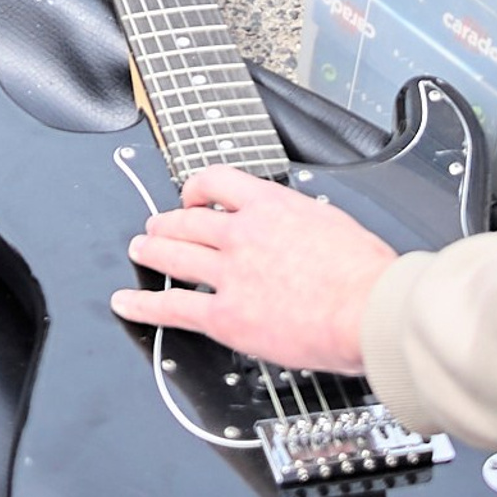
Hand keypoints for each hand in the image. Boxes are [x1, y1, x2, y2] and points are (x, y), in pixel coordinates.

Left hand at [109, 166, 400, 372]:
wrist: (370, 310)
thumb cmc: (367, 275)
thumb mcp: (334, 225)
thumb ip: (302, 224)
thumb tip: (299, 231)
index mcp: (272, 206)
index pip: (217, 181)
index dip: (194, 188)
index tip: (190, 196)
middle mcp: (243, 234)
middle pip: (186, 220)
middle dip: (166, 223)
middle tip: (156, 227)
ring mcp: (230, 274)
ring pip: (172, 257)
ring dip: (150, 252)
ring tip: (139, 252)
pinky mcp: (225, 316)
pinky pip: (172, 307)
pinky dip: (142, 305)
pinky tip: (125, 304)